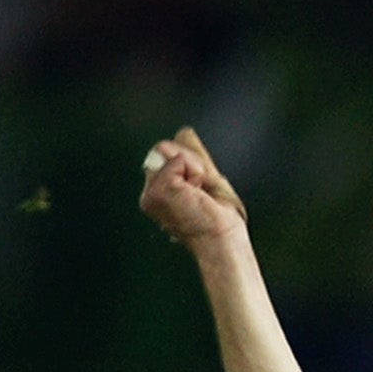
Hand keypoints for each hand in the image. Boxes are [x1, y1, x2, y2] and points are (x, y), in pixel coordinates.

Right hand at [138, 126, 248, 245]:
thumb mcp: (207, 180)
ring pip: (170, 151)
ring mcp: (151, 192)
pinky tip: (197, 193)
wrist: (222, 239)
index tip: (200, 191)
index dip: (190, 164)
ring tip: (199, 193)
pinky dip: (195, 171)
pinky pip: (179, 158)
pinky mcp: (159, 189)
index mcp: (158, 193)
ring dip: (195, 168)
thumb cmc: (219, 219)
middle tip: (202, 192)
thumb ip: (193, 157)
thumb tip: (184, 132)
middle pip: (164, 149)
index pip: (166, 154)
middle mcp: (150, 194)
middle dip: (192, 163)